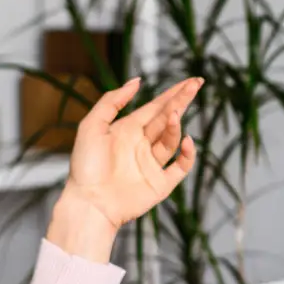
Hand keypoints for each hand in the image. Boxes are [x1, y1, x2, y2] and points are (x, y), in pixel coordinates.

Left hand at [65, 77, 200, 227]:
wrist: (89, 202)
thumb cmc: (85, 166)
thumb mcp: (91, 125)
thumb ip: (112, 101)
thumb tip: (136, 81)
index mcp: (128, 130)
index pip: (156, 107)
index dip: (173, 93)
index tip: (191, 80)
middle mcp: (142, 145)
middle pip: (168, 118)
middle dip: (182, 100)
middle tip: (197, 83)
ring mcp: (152, 164)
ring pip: (172, 139)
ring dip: (175, 125)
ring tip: (174, 115)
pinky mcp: (160, 183)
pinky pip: (180, 166)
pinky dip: (187, 154)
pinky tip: (186, 141)